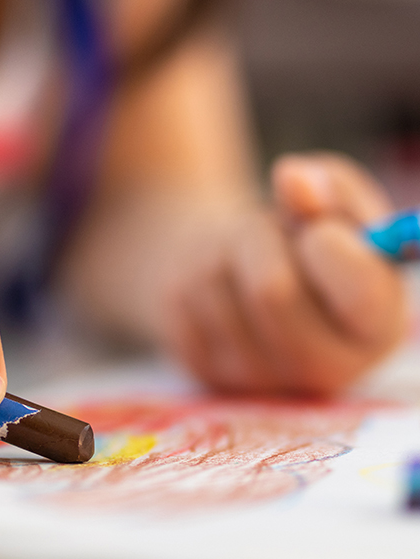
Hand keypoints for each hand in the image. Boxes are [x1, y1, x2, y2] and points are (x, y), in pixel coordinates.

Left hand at [162, 152, 407, 393]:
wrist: (244, 273)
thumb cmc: (299, 241)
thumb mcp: (334, 207)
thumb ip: (334, 188)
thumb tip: (294, 180)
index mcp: (375, 330)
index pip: (359, 294)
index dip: (330, 245)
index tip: (316, 230)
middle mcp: (322, 369)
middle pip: (272, 289)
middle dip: (262, 236)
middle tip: (267, 228)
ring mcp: (257, 378)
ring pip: (216, 285)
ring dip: (223, 247)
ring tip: (241, 254)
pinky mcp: (204, 369)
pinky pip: (183, 298)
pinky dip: (194, 269)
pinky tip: (216, 281)